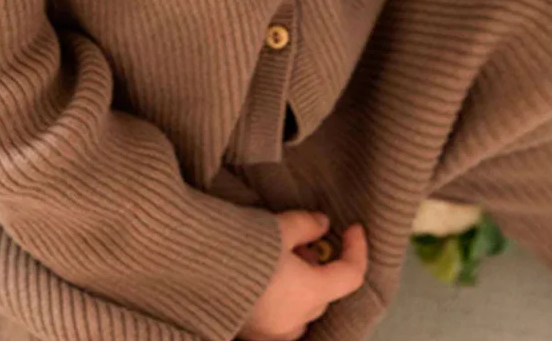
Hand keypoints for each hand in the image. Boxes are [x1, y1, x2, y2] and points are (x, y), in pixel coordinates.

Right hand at [239, 212, 367, 340]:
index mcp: (310, 292)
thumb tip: (322, 223)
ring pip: (303, 308)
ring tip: (277, 258)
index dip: (358, 249)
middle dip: (318, 265)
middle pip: (324, 292)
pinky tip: (263, 278)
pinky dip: (281, 299)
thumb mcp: (279, 226)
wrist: (194, 269)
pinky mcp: (254, 335)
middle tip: (298, 239)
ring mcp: (275, 332)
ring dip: (301, 285)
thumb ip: (306, 224)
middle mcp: (297, 319)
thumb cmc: (238, 248)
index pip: (351, 275)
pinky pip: (280, 319)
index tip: (354, 229)